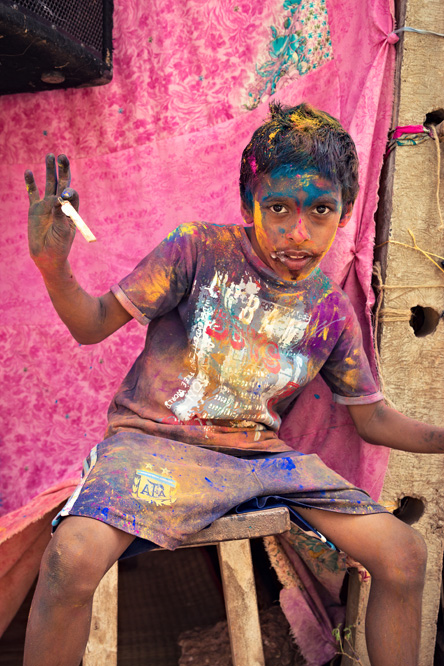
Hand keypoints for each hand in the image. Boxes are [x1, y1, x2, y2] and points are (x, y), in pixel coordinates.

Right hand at [25, 154, 78, 270]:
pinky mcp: (35, 209)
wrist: (47, 255)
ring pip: (49, 184)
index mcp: (71, 210)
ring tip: (50, 156)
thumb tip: (57, 198)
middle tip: (62, 156)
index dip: (69, 191)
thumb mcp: (63, 230)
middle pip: (62, 183)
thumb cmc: (59, 245)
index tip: (63, 195)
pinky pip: (32, 193)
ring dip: (49, 170)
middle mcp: (60, 204)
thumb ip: (60, 214)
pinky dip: (30, 183)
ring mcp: (47, 205)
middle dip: (62, 170)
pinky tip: (28, 172)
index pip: (71, 194)